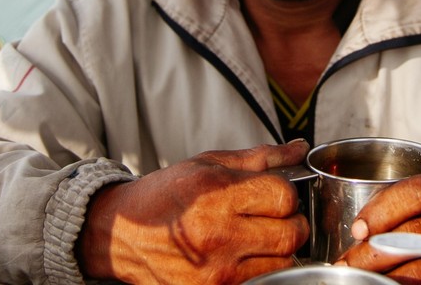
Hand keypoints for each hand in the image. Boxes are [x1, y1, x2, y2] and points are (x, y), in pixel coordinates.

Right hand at [80, 141, 309, 283]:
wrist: (121, 235)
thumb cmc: (165, 195)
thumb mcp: (208, 164)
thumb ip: (259, 158)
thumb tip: (299, 150)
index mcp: (216, 194)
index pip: (284, 197)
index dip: (287, 194)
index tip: (276, 195)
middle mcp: (216, 234)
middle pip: (291, 234)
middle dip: (292, 224)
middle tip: (277, 219)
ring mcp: (215, 270)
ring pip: (282, 263)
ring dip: (278, 250)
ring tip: (257, 238)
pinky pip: (260, 280)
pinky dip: (259, 269)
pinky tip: (242, 256)